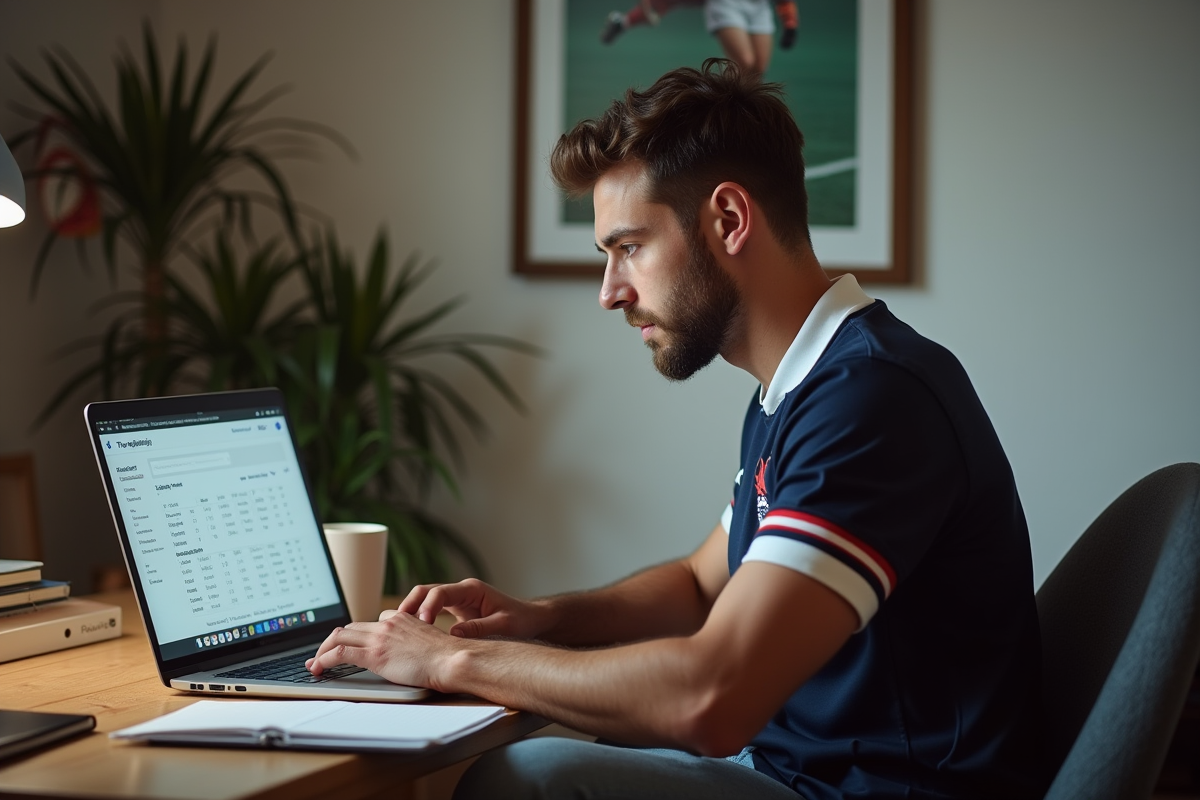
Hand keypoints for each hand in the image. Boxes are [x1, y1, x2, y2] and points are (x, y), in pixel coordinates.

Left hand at [305, 613, 454, 688]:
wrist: (451, 660)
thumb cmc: (447, 658)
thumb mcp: (429, 644)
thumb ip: (414, 644)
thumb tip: (411, 657)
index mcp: (401, 619)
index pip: (371, 622)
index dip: (356, 635)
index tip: (349, 644)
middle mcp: (387, 624)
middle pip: (350, 627)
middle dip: (332, 640)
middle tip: (322, 654)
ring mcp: (379, 638)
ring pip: (339, 637)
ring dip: (322, 650)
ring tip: (315, 663)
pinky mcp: (374, 654)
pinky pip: (339, 653)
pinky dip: (324, 660)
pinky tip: (318, 669)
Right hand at [397, 578, 549, 639]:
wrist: (531, 619)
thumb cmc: (520, 620)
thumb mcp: (503, 625)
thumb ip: (479, 629)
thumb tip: (453, 635)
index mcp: (471, 590)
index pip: (441, 592)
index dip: (428, 606)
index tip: (421, 623)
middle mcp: (461, 591)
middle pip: (426, 591)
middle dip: (410, 605)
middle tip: (397, 625)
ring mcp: (457, 599)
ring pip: (425, 599)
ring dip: (411, 612)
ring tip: (399, 630)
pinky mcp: (455, 610)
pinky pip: (431, 610)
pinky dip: (419, 619)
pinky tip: (411, 634)